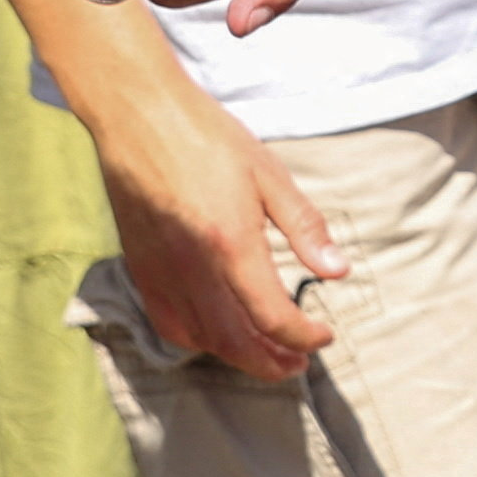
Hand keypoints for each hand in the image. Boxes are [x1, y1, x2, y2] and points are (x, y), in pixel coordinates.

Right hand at [86, 65, 345, 384]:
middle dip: (273, 362)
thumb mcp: (268, 173)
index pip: (273, 317)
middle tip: (299, 362)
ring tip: (267, 353)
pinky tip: (218, 334)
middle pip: (236, 342)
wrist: (138, 114)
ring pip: (202, 340)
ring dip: (239, 357)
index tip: (323, 335)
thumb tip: (339, 271)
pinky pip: (169, 324)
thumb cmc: (206, 135)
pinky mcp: (140, 268)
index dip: (304, 336)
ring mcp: (161, 272)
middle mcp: (192, 267)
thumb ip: (304, 226)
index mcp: (230, 242)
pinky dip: (198, 341)